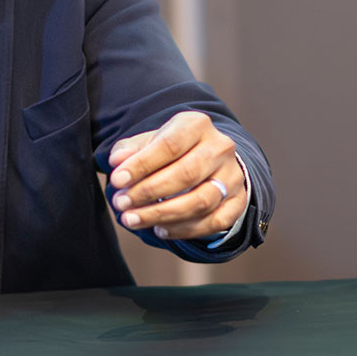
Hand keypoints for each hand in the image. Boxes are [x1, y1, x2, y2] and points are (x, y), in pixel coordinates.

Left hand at [106, 110, 246, 240]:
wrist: (208, 158)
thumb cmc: (171, 150)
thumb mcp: (150, 141)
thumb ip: (131, 150)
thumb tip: (117, 161)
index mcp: (197, 125)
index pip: (169, 145)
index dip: (141, 164)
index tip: (117, 180)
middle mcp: (220, 148)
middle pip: (186, 174)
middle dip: (149, 192)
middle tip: (121, 204)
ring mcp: (233, 176)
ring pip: (201, 201)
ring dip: (163, 215)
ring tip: (134, 220)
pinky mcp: (239, 201)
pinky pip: (215, 222)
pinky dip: (186, 230)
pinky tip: (161, 230)